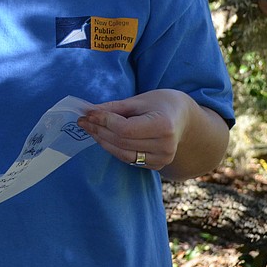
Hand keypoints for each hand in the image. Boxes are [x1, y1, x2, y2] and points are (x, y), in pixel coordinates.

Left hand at [77, 89, 192, 170]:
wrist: (184, 119)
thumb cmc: (161, 104)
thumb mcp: (139, 100)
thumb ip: (114, 108)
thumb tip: (88, 111)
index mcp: (163, 125)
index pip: (125, 129)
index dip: (104, 122)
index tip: (87, 113)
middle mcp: (165, 146)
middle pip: (122, 142)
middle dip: (99, 130)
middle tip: (83, 120)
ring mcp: (163, 159)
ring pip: (122, 154)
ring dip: (102, 141)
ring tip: (90, 128)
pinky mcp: (157, 166)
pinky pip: (128, 159)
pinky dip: (113, 148)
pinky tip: (104, 137)